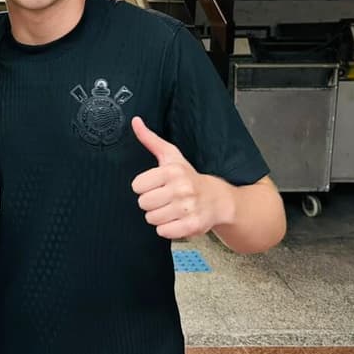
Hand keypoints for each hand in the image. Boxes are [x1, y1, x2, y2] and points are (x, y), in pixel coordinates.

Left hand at [129, 117, 233, 239]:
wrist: (217, 199)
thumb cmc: (188, 176)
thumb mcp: (171, 156)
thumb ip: (150, 140)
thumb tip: (135, 121)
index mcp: (173, 171)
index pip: (137, 185)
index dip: (144, 187)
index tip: (155, 185)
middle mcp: (181, 188)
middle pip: (143, 203)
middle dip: (150, 203)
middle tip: (163, 198)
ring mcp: (188, 208)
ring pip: (151, 219)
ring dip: (158, 216)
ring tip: (170, 209)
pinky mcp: (192, 226)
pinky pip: (163, 232)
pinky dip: (167, 228)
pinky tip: (176, 220)